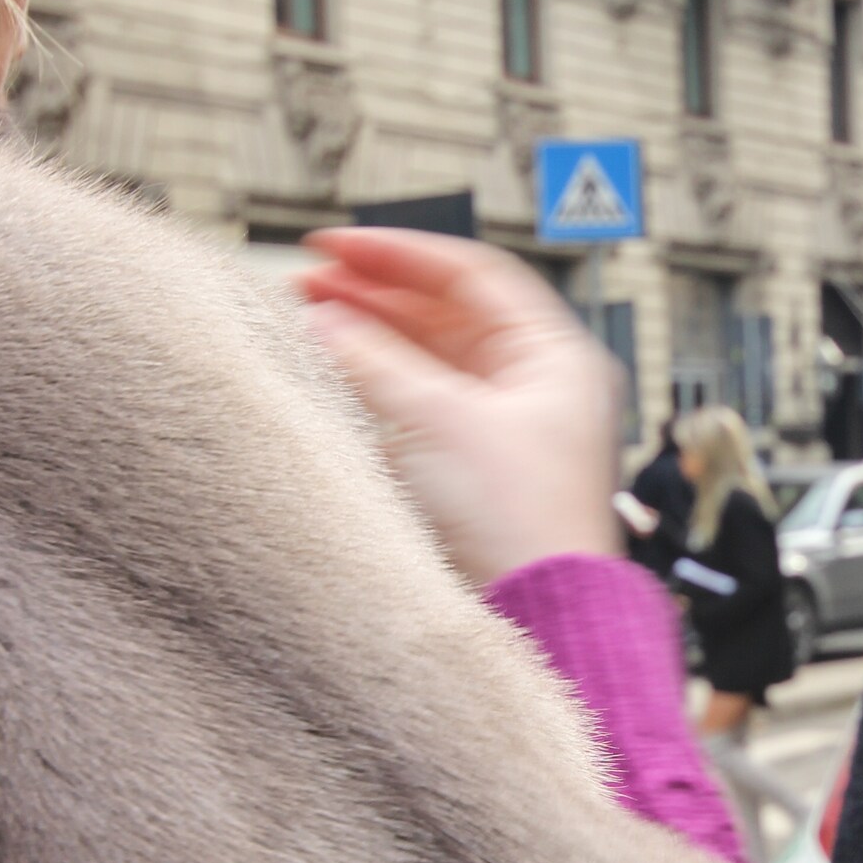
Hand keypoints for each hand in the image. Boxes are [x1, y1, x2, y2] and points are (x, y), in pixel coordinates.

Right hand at [297, 228, 621, 586]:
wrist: (539, 616)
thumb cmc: (524, 523)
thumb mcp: (442, 421)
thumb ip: (376, 362)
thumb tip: (326, 321)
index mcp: (554, 356)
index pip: (472, 274)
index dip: (400, 253)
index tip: (338, 246)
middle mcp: (535, 385)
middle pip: (446, 314)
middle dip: (376, 295)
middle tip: (310, 285)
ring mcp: (504, 427)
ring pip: (429, 360)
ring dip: (371, 338)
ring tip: (309, 323)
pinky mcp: (474, 470)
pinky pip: (420, 407)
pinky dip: (378, 388)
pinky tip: (334, 378)